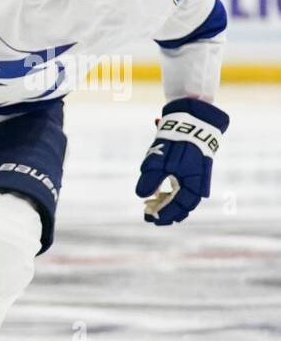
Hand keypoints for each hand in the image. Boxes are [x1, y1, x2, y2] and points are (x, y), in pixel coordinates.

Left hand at [135, 98, 227, 224]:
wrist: (193, 121)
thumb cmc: (176, 141)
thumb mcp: (159, 160)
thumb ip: (151, 179)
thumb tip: (141, 196)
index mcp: (193, 182)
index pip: (181, 206)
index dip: (166, 214)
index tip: (151, 218)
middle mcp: (199, 182)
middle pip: (185, 205)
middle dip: (169, 214)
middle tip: (152, 219)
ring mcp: (198, 176)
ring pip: (187, 198)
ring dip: (172, 206)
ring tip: (156, 210)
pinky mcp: (195, 171)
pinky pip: (187, 189)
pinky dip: (175, 196)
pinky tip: (162, 196)